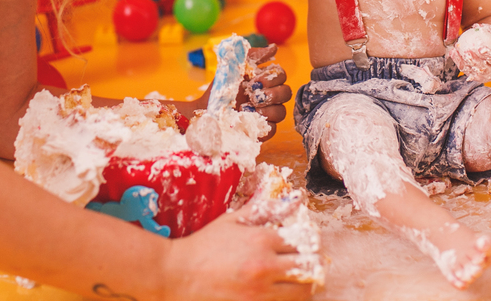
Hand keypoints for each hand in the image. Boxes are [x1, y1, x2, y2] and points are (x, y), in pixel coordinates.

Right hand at [160, 210, 313, 300]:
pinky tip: (281, 293)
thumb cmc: (204, 245)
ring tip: (296, 281)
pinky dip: (287, 299)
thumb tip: (293, 198)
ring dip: (304, 285)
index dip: (310, 243)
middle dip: (313, 265)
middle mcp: (265, 266)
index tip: (307, 245)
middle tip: (309, 264)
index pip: (304, 241)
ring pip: (302, 292)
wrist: (177, 274)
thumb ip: (264, 209)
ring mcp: (259, 293)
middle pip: (310, 267)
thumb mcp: (232, 221)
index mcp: (262, 240)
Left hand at [186, 46, 291, 140]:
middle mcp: (269, 97)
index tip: (255, 80)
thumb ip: (252, 56)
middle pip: (286, 93)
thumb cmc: (220, 89)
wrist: (206, 110)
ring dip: (268, 109)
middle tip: (254, 95)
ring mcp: (267, 115)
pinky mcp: (262, 131)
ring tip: (250, 108)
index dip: (273, 77)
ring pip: (282, 112)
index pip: (281, 75)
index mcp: (265, 80)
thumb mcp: (233, 68)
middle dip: (273, 93)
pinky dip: (263, 125)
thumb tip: (273, 48)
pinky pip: (273, 129)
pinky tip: (249, 119)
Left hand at [451, 22, 490, 83]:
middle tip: (466, 51)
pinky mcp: (476, 77)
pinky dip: (458, 61)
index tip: (480, 48)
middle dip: (474, 61)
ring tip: (455, 50)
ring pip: (472, 71)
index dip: (489, 55)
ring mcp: (485, 76)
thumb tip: (477, 26)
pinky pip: (466, 70)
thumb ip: (487, 30)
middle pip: (484, 69)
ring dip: (462, 61)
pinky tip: (452, 52)